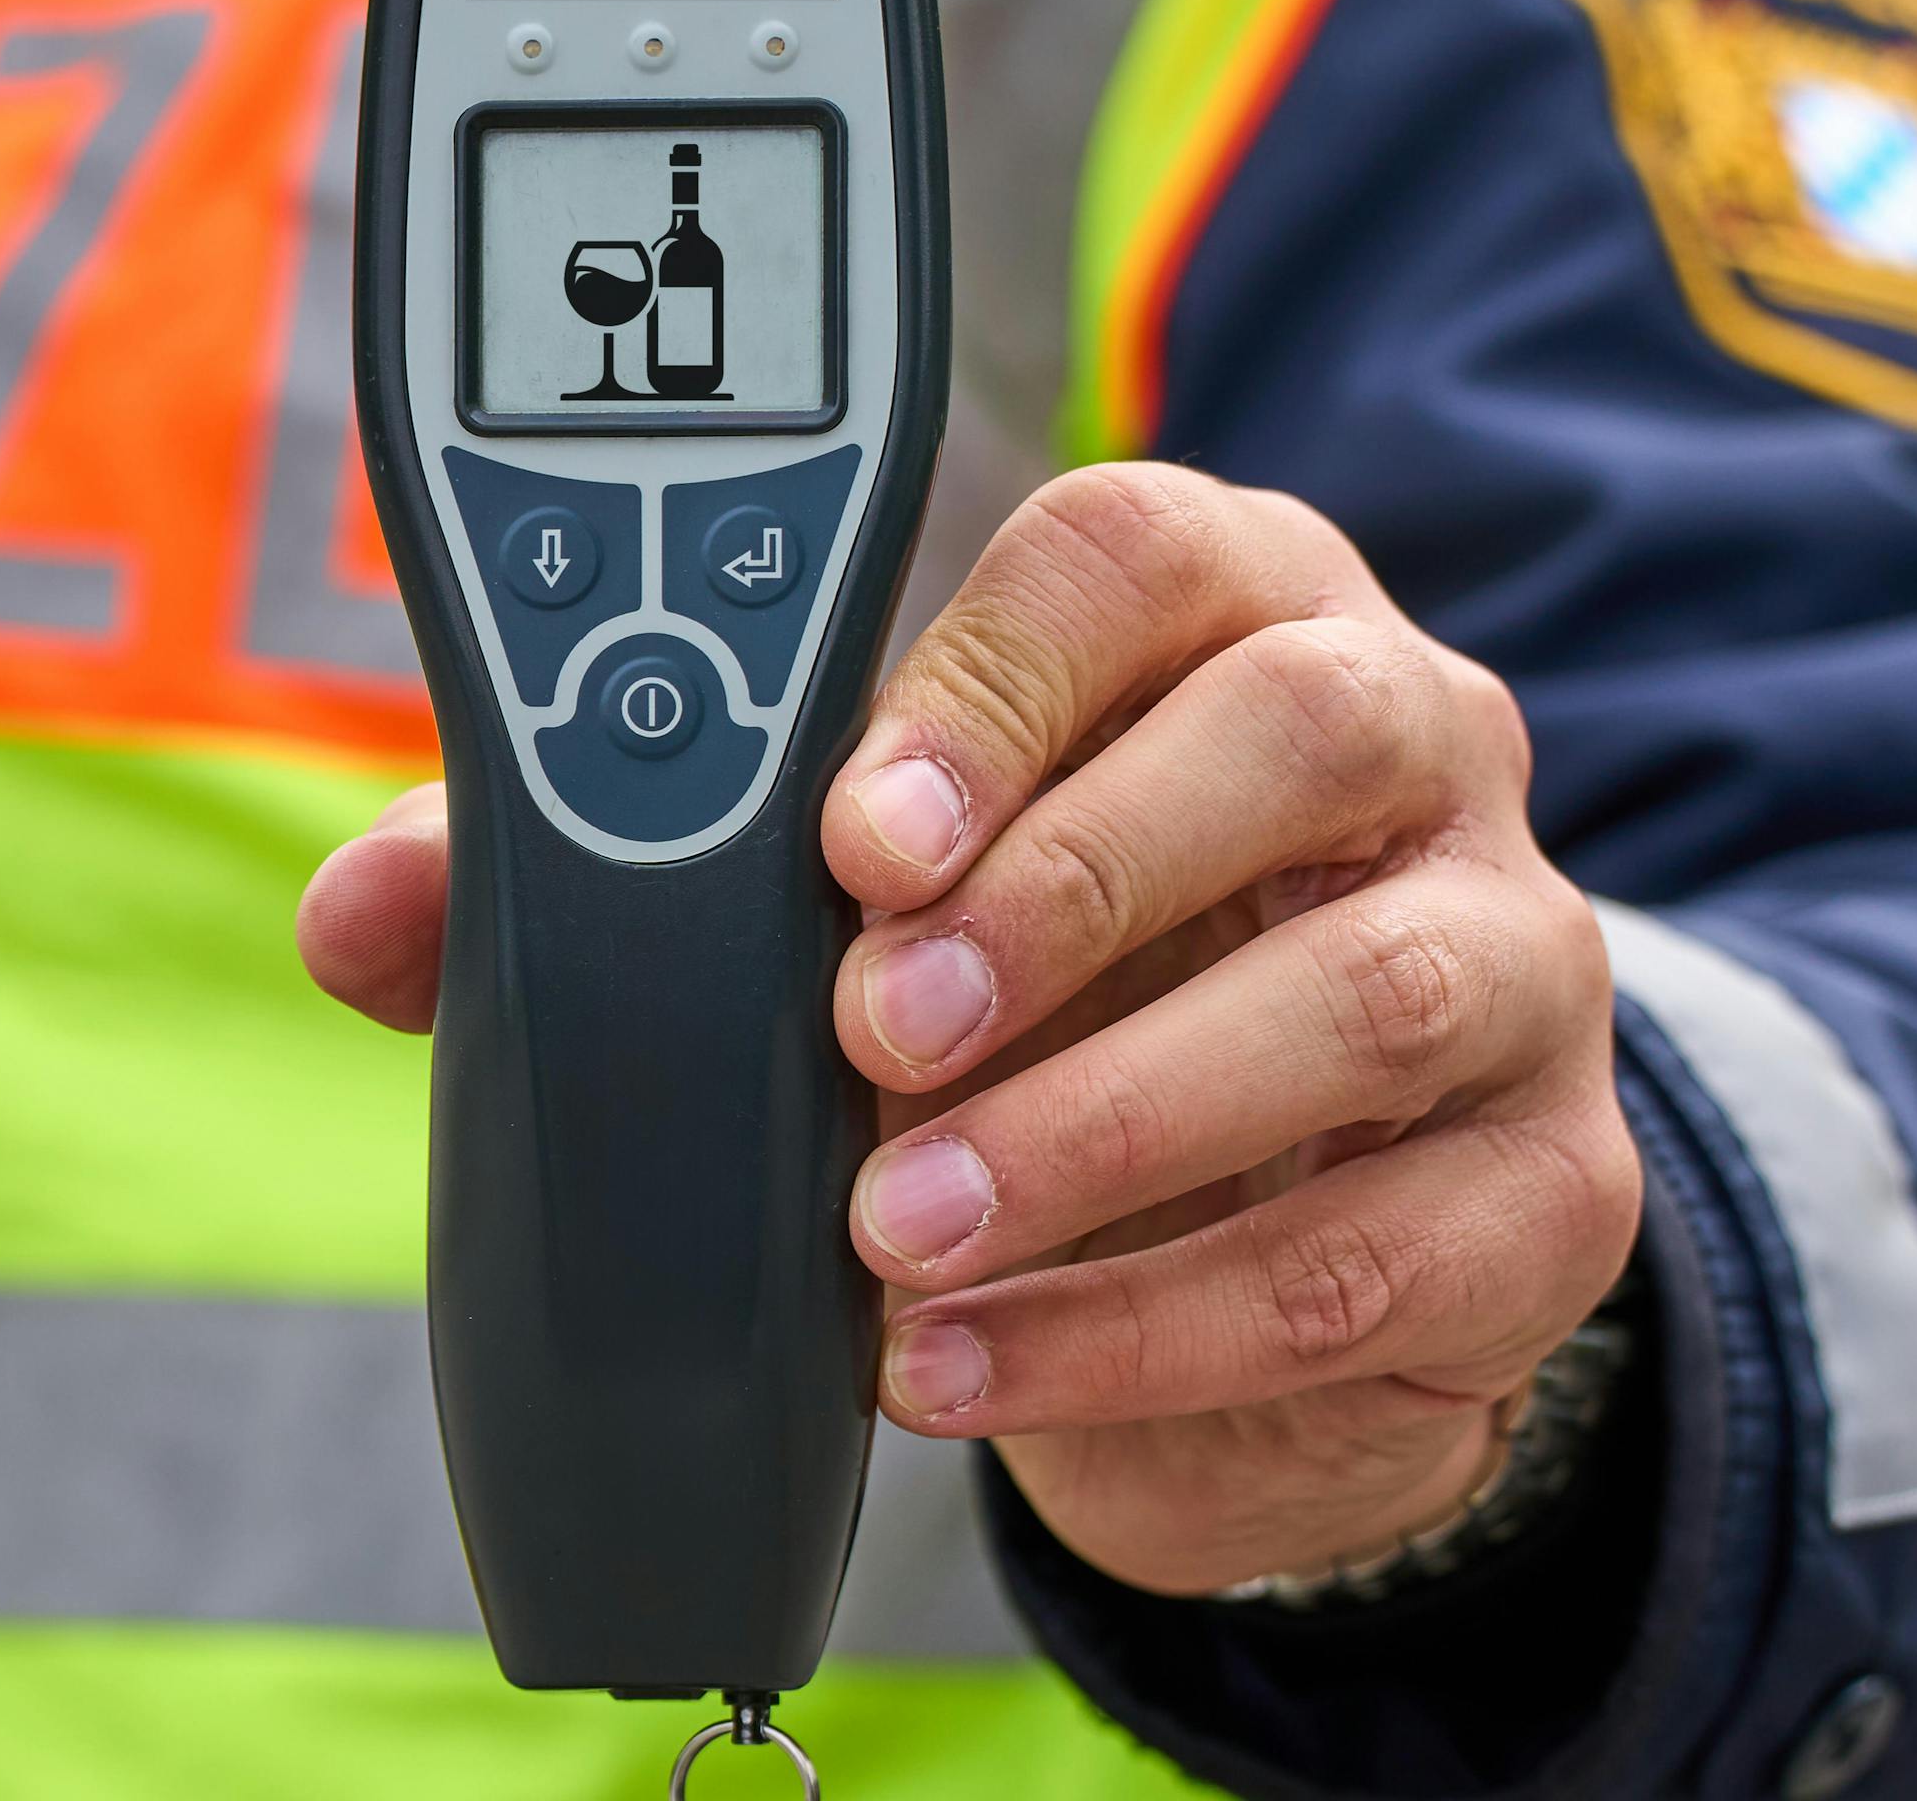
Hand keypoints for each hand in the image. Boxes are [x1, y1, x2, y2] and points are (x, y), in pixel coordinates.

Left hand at [299, 464, 1634, 1592]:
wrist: (1241, 1234)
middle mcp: (1403, 737)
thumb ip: (607, 881)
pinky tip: (969, 1365)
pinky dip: (1157, 1328)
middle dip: (1066, 884)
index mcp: (1220, 607)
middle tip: (872, 1039)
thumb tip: (366, 914)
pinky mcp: (1550, 1194)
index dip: (989, 681)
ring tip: (902, 1234)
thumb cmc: (1016, 997)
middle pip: (1299, 727)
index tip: (847, 837)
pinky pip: (1388, 1253)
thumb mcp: (829, 914)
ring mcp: (1518, 955)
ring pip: (1375, 993)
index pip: (1139, 550)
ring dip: (1112, 1123)